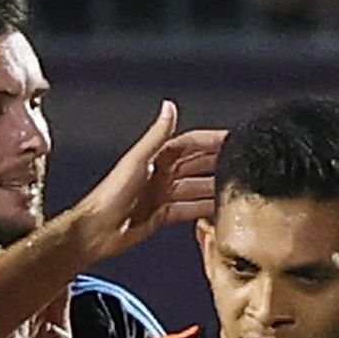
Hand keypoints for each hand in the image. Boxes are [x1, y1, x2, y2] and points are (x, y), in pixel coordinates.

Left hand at [69, 101, 225, 263]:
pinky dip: (202, 209)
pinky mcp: (161, 215)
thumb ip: (157, 135)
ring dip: (214, 187)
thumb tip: (169, 107)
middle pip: (196, 165)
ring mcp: (161, 195)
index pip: (189, 144)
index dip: (210, 141)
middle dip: (217, 163)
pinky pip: (188, 209)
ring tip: (235, 188)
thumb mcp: (138, 160)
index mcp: (155, 157)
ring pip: (195, 188)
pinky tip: (217, 210)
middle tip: (241, 163)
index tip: (232, 139)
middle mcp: (160, 174)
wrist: (96, 230)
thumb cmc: (110, 195)